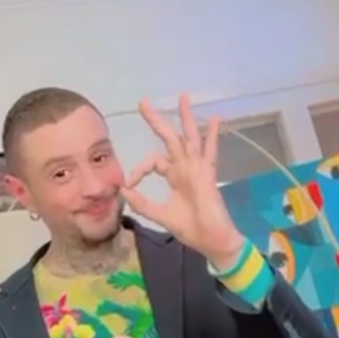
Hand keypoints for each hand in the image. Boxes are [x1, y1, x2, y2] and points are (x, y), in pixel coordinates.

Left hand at [122, 94, 245, 268]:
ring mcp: (197, 168)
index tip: (129, 183)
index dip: (139, 169)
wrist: (212, 240)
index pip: (153, 161)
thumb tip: (123, 190)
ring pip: (189, 137)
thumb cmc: (191, 229)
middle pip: (169, 138)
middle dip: (156, 120)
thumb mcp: (161, 215)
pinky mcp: (208, 174)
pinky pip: (210, 152)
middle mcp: (185, 168)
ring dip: (186, 117)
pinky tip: (215, 118)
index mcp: (174, 176)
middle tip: (143, 102)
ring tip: (183, 97)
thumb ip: (143, 204)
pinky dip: (212, 135)